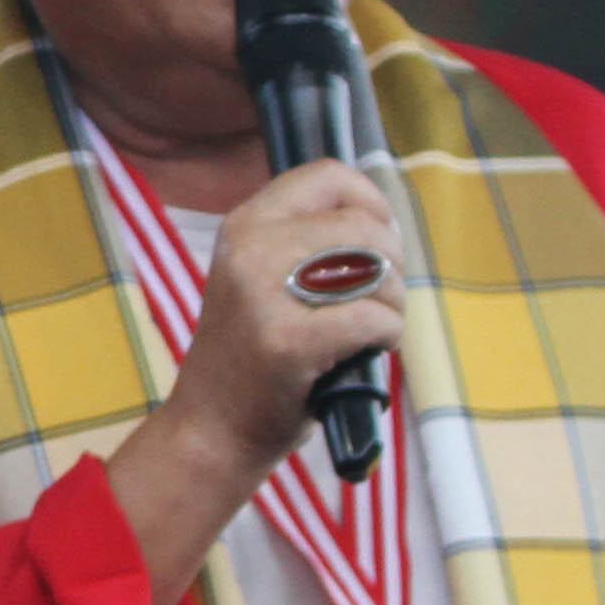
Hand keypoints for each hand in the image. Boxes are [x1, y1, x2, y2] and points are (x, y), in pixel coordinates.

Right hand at [145, 158, 404, 478]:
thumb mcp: (257, 278)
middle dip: (391, 263)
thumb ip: (304, 241)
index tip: (376, 240)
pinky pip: (373, 317)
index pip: (328, 174)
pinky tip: (367, 350)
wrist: (211, 429)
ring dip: (392, 301)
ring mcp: (264, 295)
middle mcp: (250, 249)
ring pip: (376, 268)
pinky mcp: (287, 341)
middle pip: (364, 224)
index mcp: (244, 225)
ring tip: (369, 329)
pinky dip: (388, 335)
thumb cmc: (251, 357)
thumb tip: (381, 219)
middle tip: (377, 299)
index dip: (371, 201)